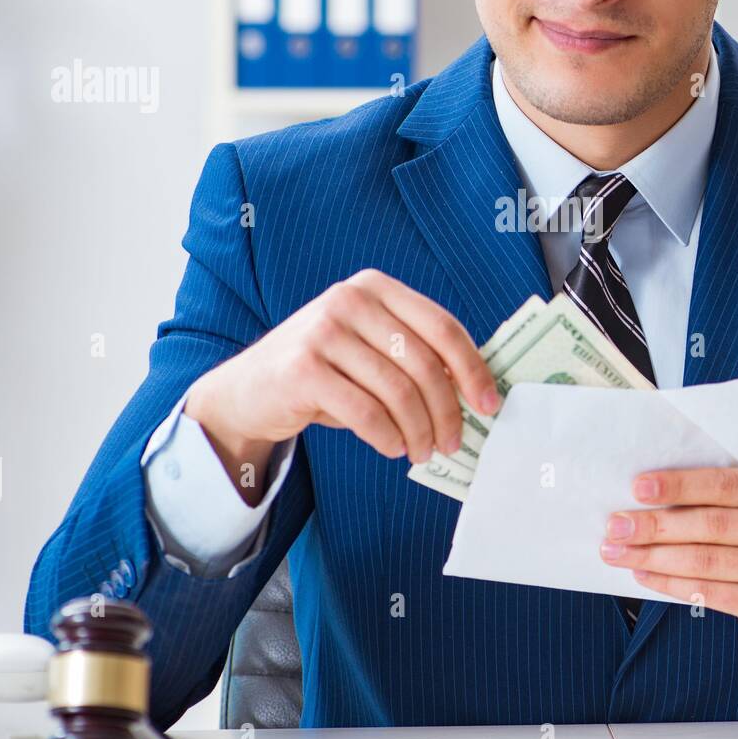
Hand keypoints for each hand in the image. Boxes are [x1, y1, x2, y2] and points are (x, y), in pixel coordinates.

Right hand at [184, 269, 499, 499]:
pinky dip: (387, 437)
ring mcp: (323, 331)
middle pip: (425, 363)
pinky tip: (392, 448)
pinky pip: (366, 412)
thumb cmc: (324, 373)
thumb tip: (474, 392)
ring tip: (423, 451)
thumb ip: (414, 356)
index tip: (489, 404)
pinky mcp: (303, 369)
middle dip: (447, 410)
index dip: (472, 368)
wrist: (248, 391)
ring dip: (419, 430)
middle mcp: (349, 299)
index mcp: (375, 287)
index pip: (442, 327)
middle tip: (453, 442)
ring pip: (398, 391)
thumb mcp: (370, 350)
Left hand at [599, 467, 737, 659]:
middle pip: (712, 525)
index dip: (680, 485)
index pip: (727, 485)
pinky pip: (710, 592)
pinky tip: (645, 573)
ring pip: (706, 560)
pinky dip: (671, 582)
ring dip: (654, 555)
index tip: (639, 487)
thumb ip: (735, 497)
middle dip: (656, 525)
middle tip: (616, 524)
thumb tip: (657, 497)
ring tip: (619, 550)